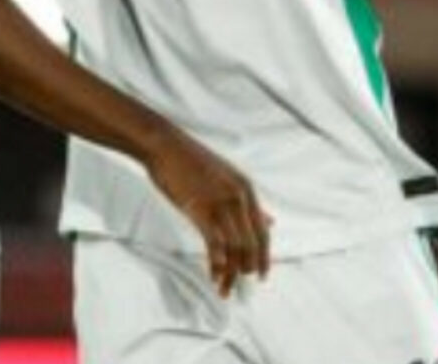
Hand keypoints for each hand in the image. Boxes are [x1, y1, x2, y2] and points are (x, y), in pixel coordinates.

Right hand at [142, 127, 271, 296]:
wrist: (166, 146)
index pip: (262, 231)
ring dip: (230, 273)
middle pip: (251, 242)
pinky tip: (214, 275)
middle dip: (248, 269)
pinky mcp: (200, 209)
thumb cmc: (194, 164)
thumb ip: (250, 205)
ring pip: (234, 246)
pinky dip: (216, 263)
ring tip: (224, 289)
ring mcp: (220, 203)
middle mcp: (239, 198)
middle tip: (240, 290)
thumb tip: (271, 222)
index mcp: (248, 190)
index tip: (262, 275)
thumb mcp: (230, 180)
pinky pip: (214, 242)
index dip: (264, 256)